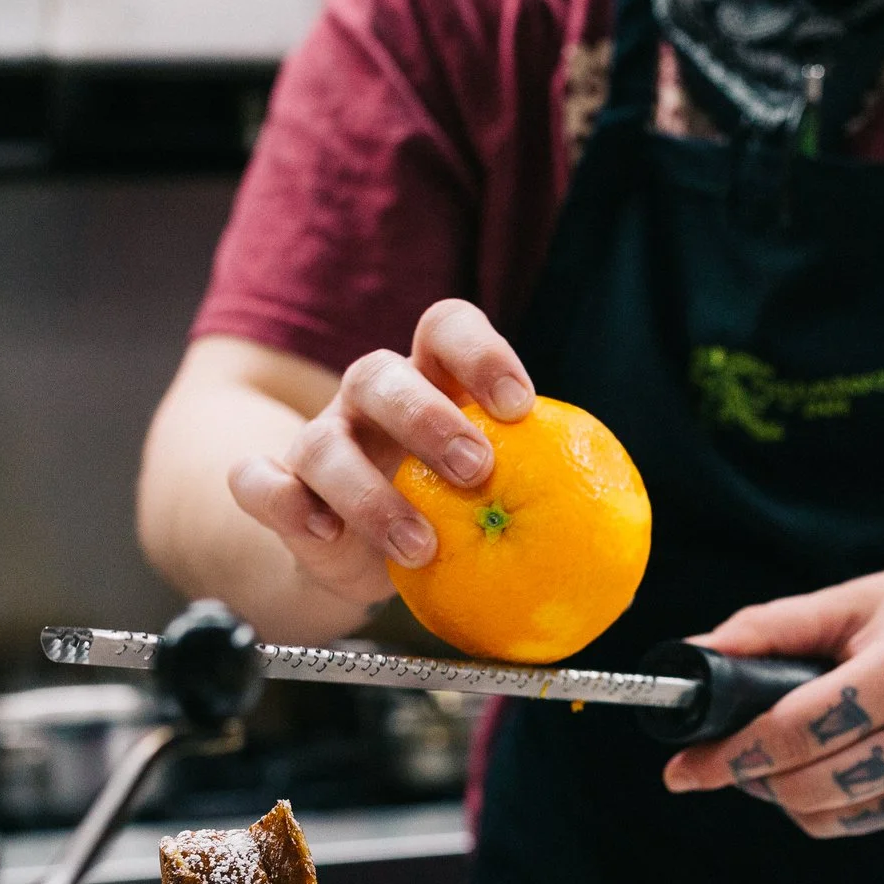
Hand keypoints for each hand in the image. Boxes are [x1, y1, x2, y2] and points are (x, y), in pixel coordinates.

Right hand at [225, 300, 534, 608]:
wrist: (346, 547)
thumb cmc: (436, 508)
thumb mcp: (488, 496)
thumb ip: (537, 499)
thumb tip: (623, 554)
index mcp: (429, 379)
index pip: (448, 329)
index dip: (483, 354)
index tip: (520, 406)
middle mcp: (370, 399)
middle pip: (383, 375)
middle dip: (429, 418)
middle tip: (477, 470)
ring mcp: (318, 440)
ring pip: (325, 442)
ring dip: (373, 494)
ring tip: (420, 546)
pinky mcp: (280, 490)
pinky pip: (259, 484)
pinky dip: (283, 504)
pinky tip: (320, 536)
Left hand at [659, 558, 883, 837]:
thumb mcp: (861, 599)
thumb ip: (775, 629)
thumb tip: (697, 654)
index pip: (793, 732)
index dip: (726, 755)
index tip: (682, 768)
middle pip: (804, 788)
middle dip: (751, 778)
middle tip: (724, 757)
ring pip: (831, 817)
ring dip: (789, 794)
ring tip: (782, 755)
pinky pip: (869, 819)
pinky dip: (837, 799)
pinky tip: (843, 759)